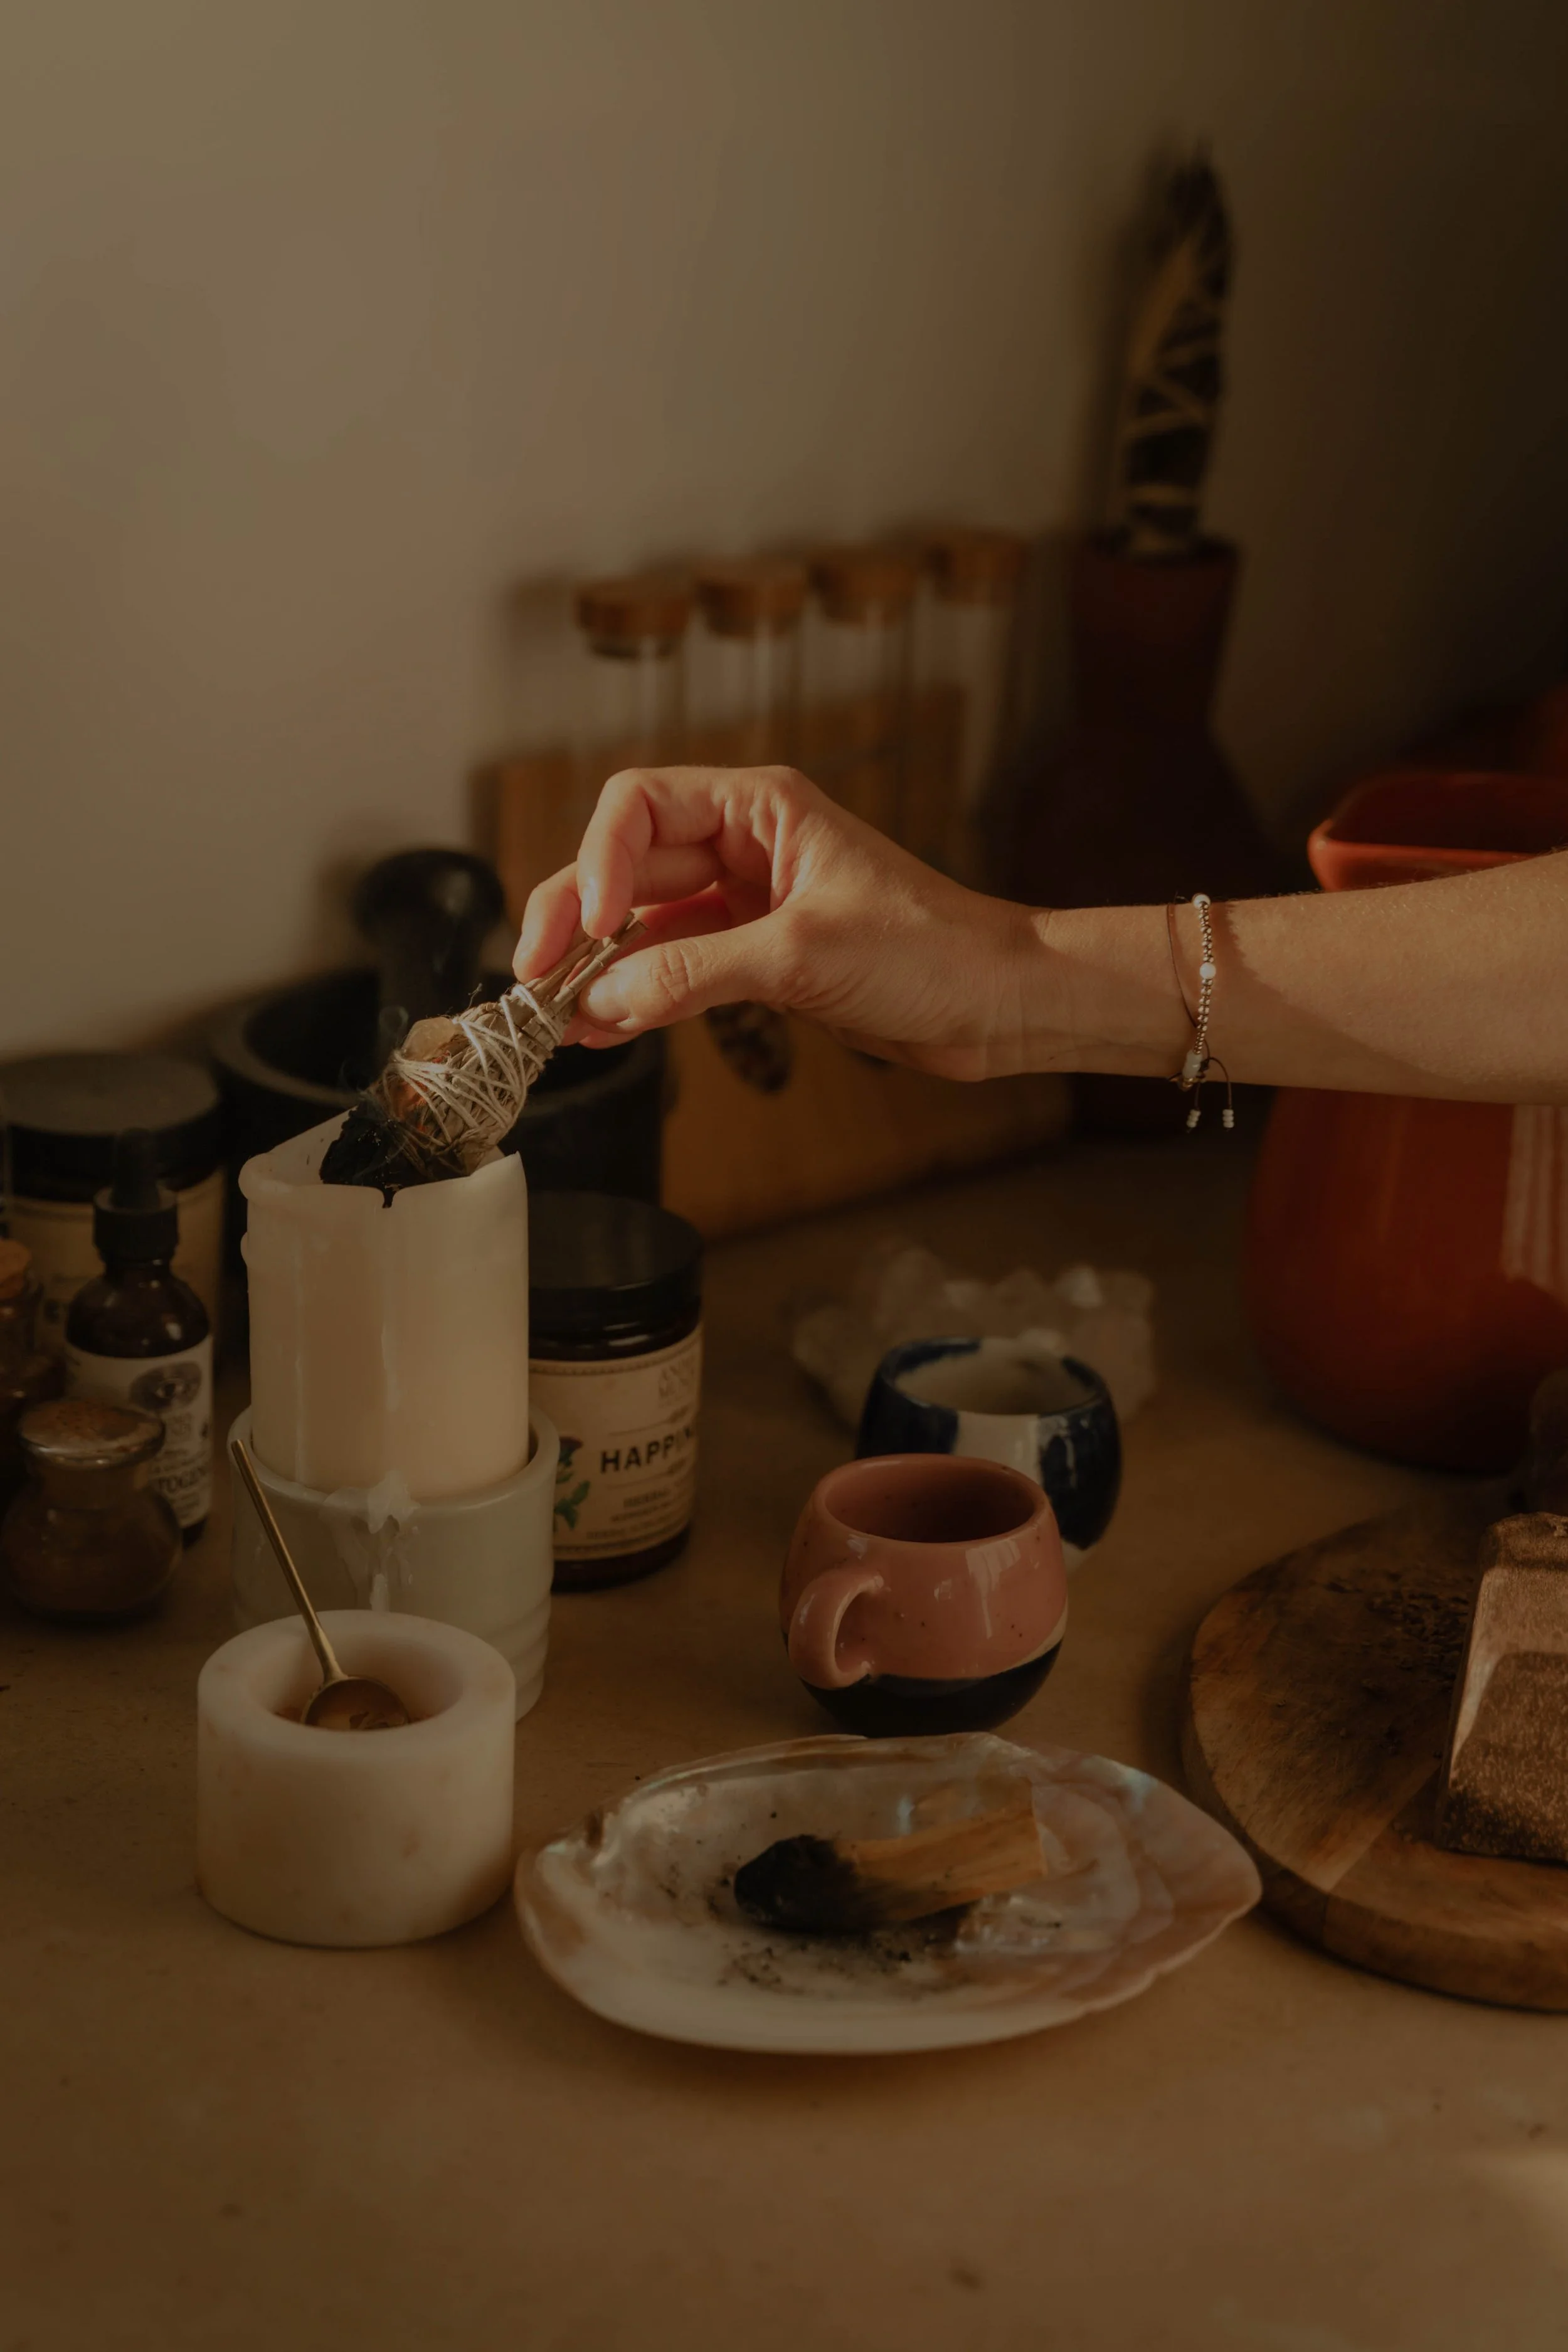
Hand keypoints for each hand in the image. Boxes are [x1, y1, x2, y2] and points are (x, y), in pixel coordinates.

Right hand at [512, 765, 1048, 1080]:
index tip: (593, 926)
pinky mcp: (756, 959)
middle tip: (536, 977)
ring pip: (643, 924)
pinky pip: (673, 970)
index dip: (599, 861)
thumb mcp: (802, 955)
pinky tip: (604, 1028)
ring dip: (599, 967)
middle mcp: (745, 845)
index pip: (639, 806)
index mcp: (760, 808)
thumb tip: (602, 996)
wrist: (998, 1005)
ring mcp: (745, 904)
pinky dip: (636, 998)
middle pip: (625, 865)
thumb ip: (693, 972)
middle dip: (577, 919)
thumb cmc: (933, 952)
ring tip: (558, 1018)